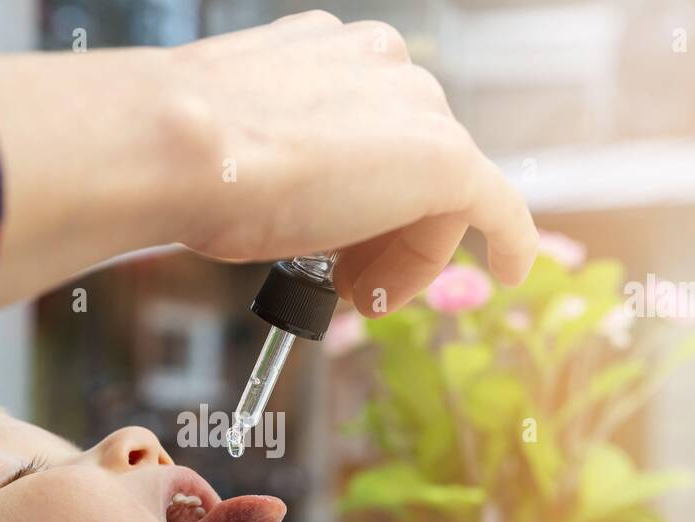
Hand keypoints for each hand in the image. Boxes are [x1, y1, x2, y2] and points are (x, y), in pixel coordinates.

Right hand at [170, 11, 537, 314]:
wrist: (183, 146)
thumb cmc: (190, 155)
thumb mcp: (236, 149)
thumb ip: (276, 159)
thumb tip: (278, 199)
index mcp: (329, 54)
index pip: (373, 130)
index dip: (358, 199)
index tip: (335, 244)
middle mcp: (381, 65)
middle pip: (412, 162)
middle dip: (384, 232)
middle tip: (349, 283)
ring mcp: (417, 107)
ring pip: (440, 194)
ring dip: (407, 253)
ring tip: (362, 293)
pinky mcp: (447, 159)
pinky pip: (497, 206)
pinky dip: (510, 241)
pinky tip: (512, 271)